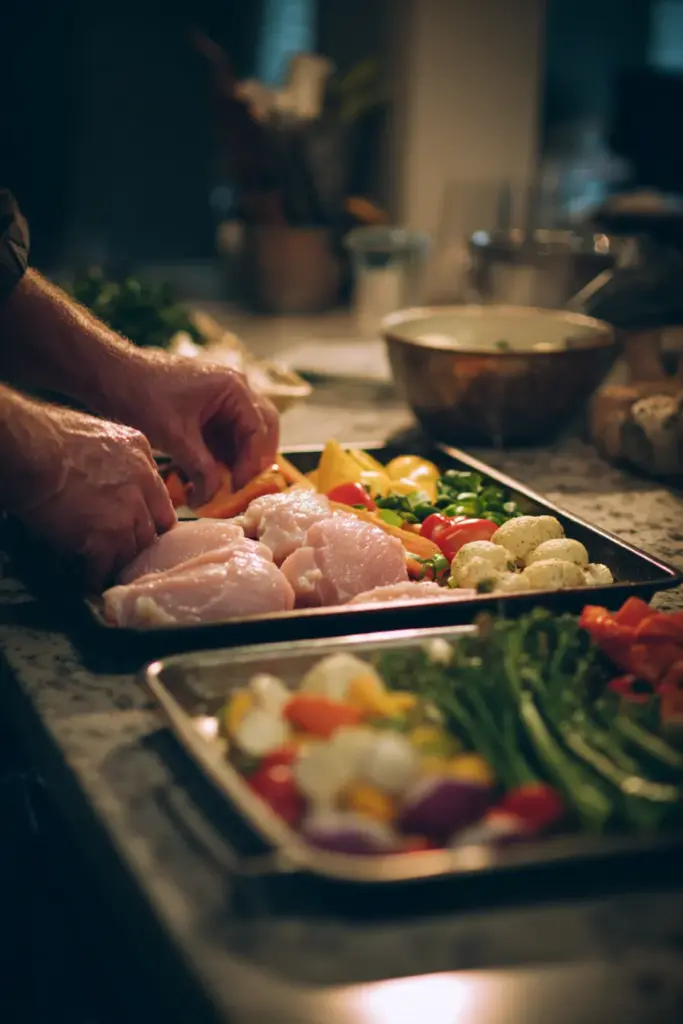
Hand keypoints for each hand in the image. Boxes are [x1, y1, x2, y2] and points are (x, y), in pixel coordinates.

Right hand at [4, 401, 175, 588]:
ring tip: (106, 572)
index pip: (161, 504)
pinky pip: (104, 569)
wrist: (31, 449)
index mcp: (142, 460)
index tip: (141, 532)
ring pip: (131, 553)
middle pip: (150, 531)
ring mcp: (126, 516)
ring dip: (117, 563)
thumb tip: (114, 477)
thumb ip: (119, 459)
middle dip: (137, 545)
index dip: (150, 522)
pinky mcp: (104, 539)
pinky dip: (95, 577)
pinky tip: (88, 580)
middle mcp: (142, 488)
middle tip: (123, 556)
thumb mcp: (102, 434)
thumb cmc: (50, 435)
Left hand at [103, 352, 278, 504]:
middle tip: (240, 487)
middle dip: (253, 460)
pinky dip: (222, 457)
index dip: (252, 463)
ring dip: (237, 460)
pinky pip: (226, 436)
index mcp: (233, 388)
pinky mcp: (208, 410)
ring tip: (221, 485)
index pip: (259, 430)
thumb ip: (200, 468)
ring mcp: (223, 399)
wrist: (111, 376)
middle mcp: (235, 390)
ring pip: (245, 435)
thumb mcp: (175, 437)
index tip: (237, 488)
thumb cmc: (142, 396)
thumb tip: (211, 498)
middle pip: (262, 429)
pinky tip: (208, 475)